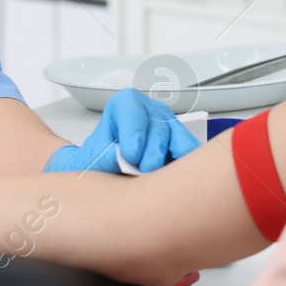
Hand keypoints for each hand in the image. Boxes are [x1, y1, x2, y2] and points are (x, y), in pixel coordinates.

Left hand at [43, 89, 201, 173]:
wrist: (108, 171)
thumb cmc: (100, 160)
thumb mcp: (92, 159)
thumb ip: (104, 156)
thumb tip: (119, 157)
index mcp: (125, 105)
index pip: (131, 109)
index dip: (133, 132)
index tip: (130, 155)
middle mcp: (151, 111)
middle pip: (159, 127)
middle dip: (153, 152)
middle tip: (145, 171)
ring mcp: (170, 126)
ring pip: (180, 140)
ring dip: (173, 162)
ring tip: (162, 179)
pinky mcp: (184, 144)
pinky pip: (193, 153)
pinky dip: (187, 167)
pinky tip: (179, 180)